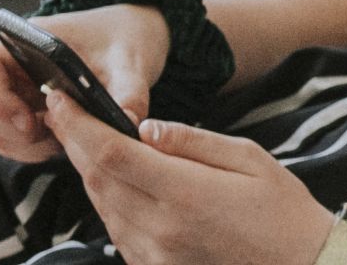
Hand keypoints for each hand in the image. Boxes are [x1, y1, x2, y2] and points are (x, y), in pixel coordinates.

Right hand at [0, 4, 167, 162]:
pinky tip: (67, 142)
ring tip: (67, 137)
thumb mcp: (132, 61)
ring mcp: (16, 92)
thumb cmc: (125, 40)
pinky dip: (34, 150)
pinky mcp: (28, 114)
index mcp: (25, 41)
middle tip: (53, 133)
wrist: (131, 41)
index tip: (33, 119)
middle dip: (11, 129)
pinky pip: (13, 141)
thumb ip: (128, 91)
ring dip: (25, 144)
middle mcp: (11, 67)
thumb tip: (127, 124)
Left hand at [55, 110, 332, 264]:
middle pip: (96, 180)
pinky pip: (116, 230)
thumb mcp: (250, 159)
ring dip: (89, 171)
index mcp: (185, 194)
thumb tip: (145, 127)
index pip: (111, 154)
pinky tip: (117, 180)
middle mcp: (161, 229)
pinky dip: (108, 200)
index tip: (61, 98)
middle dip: (74, 142)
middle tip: (64, 112)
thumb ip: (192, 141)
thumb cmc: (285, 212)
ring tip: (87, 141)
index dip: (79, 124)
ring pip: (101, 206)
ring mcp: (154, 255)